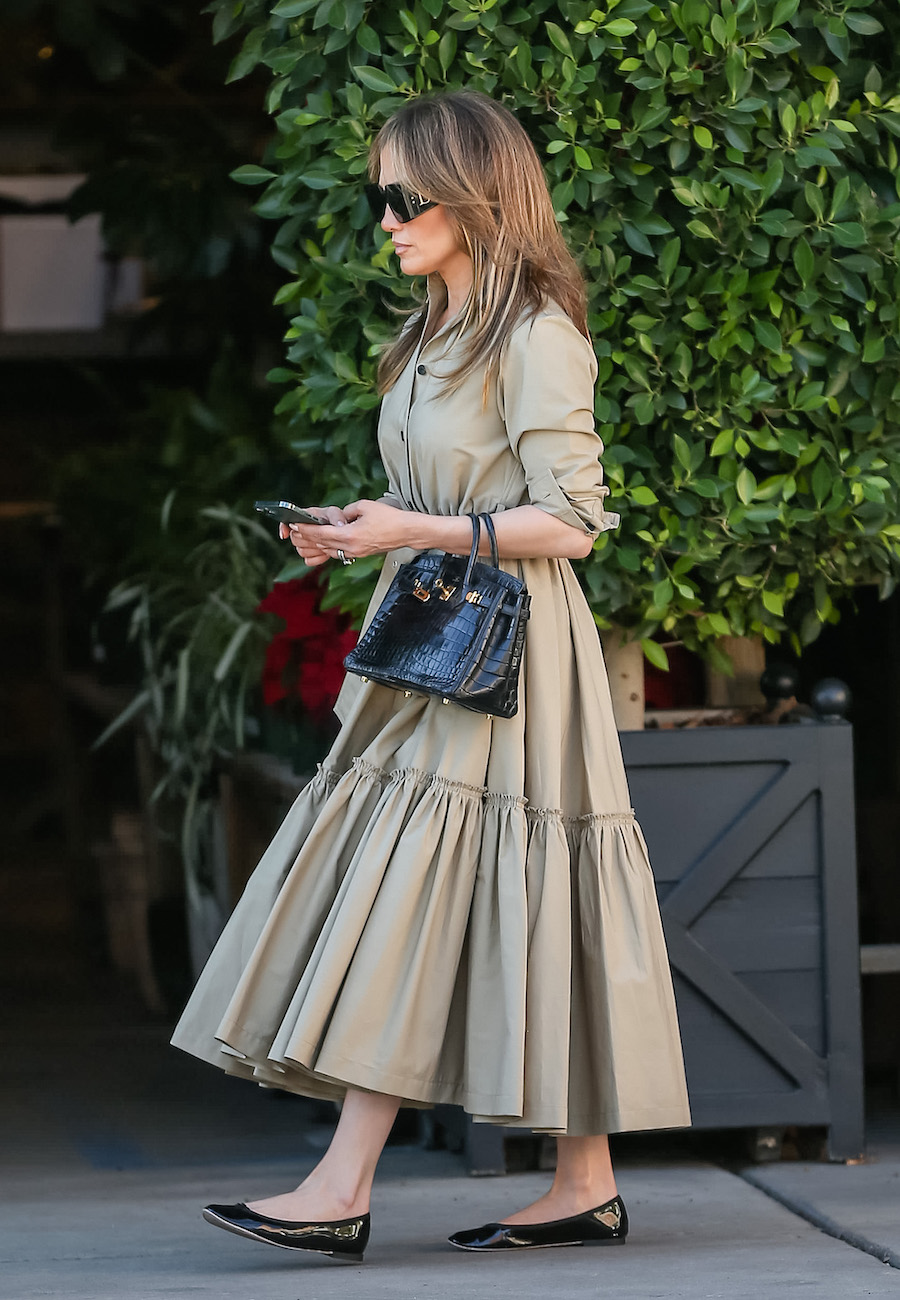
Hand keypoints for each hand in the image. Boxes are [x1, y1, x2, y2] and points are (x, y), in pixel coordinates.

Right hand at [279, 505, 348, 566]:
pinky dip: (317, 559)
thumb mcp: (336, 513)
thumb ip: (336, 516)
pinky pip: (308, 561)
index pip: (286, 522)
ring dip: (314, 550)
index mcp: (304, 518)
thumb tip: (338, 525)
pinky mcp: (311, 555)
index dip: (283, 528)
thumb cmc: (336, 518)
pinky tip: (325, 554)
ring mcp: (306, 544)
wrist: (341, 531)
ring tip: (326, 546)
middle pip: (294, 539)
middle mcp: (302, 531)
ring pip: (301, 551)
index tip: (285, 535)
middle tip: (320, 539)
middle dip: (308, 540)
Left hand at [302, 499, 416, 560]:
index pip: (321, 534)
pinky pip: (339, 553)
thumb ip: (346, 511)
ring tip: (305, 538)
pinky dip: (328, 549)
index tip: (295, 525)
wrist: (406, 532)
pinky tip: (323, 544)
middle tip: (295, 531)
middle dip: (307, 538)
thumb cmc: (390, 518)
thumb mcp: (364, 506)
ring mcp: (356, 553)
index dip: (306, 530)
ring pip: (330, 551)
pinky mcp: (361, 554)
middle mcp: (351, 548)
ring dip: (316, 544)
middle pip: (322, 544)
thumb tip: (337, 517)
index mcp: (350, 536)